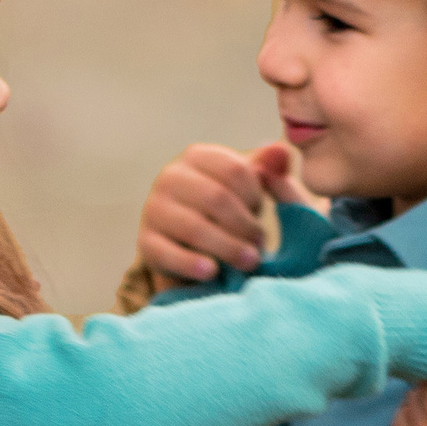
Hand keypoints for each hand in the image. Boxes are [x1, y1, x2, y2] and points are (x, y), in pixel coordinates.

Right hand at [137, 140, 295, 284]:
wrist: (188, 244)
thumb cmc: (224, 209)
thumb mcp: (247, 186)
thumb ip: (267, 168)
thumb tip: (281, 152)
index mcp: (196, 156)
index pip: (234, 170)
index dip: (254, 195)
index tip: (262, 213)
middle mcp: (170, 177)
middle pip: (215, 198)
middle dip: (244, 224)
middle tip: (261, 244)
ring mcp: (153, 209)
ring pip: (194, 227)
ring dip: (227, 247)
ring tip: (249, 262)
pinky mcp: (145, 242)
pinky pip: (168, 253)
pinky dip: (192, 264)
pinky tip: (212, 272)